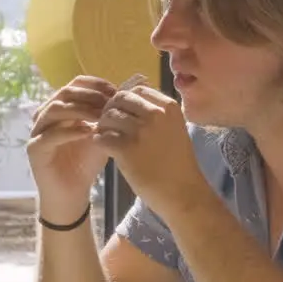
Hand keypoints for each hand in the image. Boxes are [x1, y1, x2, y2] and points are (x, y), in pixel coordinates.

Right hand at [27, 76, 116, 220]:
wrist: (72, 192)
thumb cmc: (86, 162)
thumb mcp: (103, 134)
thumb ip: (111, 115)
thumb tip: (133, 90)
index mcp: (62, 107)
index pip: (75, 84)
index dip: (96, 85)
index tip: (116, 92)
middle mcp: (46, 114)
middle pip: (65, 92)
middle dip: (90, 95)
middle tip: (110, 103)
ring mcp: (37, 130)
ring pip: (55, 109)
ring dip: (80, 109)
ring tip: (101, 116)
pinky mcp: (34, 148)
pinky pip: (50, 135)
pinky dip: (70, 131)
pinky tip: (88, 133)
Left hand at [90, 84, 206, 213]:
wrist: (182, 191)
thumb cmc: (177, 162)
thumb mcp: (174, 128)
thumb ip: (156, 112)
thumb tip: (128, 96)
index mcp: (169, 107)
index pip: (138, 90)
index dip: (126, 100)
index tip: (124, 112)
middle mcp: (155, 114)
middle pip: (120, 99)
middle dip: (111, 109)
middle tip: (110, 124)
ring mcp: (141, 131)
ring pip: (108, 117)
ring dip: (103, 126)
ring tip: (108, 137)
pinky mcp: (126, 149)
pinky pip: (102, 136)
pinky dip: (100, 141)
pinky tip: (106, 147)